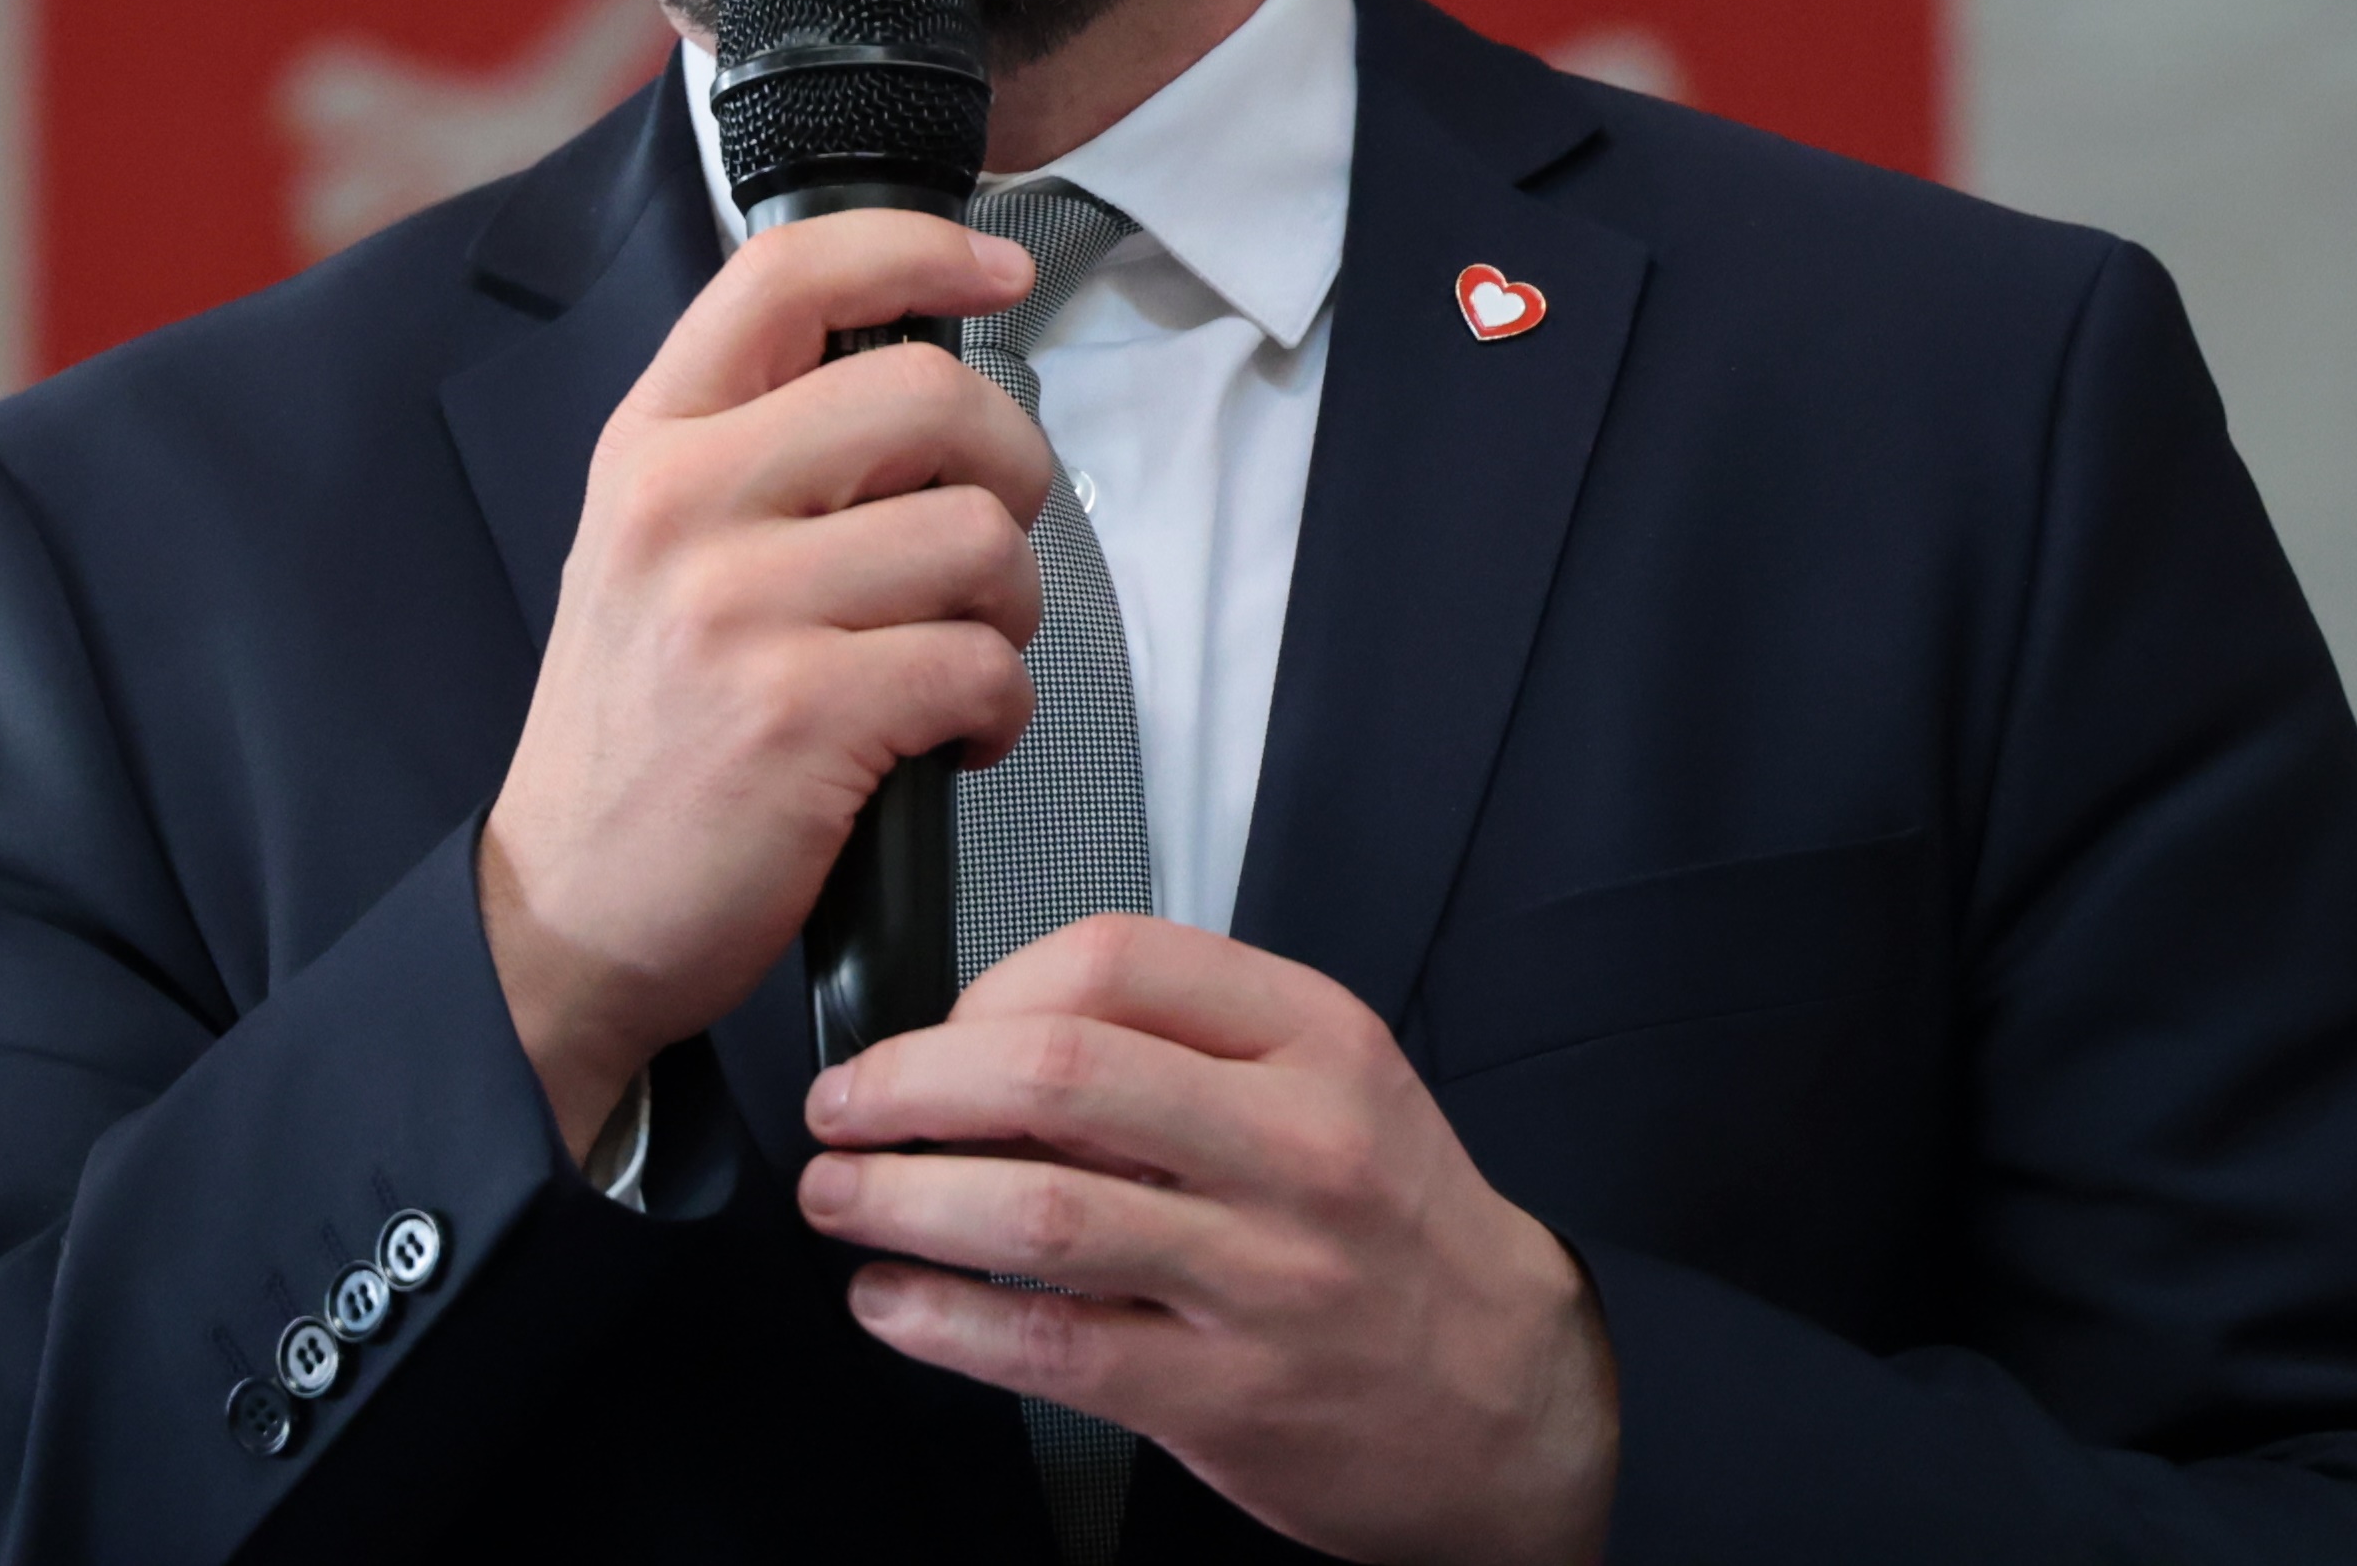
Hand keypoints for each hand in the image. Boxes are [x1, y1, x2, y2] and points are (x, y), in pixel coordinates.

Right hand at [478, 209, 1048, 1158]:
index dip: (918, 248)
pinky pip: (980, 666)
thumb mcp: (649, 550)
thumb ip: (755, 450)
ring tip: (961, 656)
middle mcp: (681, 505)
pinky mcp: (797, 716)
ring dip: (1012, 607)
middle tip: (991, 535)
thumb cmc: (643, 730)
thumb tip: (923, 379)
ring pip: (978, 537)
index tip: (1000, 268)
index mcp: (650, 445)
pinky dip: (1001, 710)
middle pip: (927, 394)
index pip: (787, 275)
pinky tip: (954, 740)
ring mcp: (735, 609)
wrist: (564, 913)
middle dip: (1011, 464)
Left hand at [796, 916, 1617, 1565]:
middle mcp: (1295, 1148)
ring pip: (1035, 1212)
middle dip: (907, 1085)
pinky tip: (894, 1302)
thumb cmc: (1399, 1230)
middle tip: (845, 1104)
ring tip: (841, 1197)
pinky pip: (1048, 1345)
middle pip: (1055, 1075)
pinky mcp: (1226, 1396)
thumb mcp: (1334, 1084)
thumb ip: (1186, 1046)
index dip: (987, 988)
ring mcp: (1263, 1277)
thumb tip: (993, 1040)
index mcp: (1315, 1041)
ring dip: (899, 1200)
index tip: (933, 1027)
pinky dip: (941, 1320)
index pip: (1116, 959)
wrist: (1515, 1396)